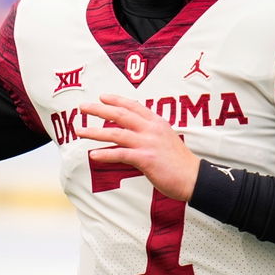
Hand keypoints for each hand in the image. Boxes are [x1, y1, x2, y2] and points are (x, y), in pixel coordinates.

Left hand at [78, 94, 200, 201]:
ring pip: (116, 132)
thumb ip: (151, 134)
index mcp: (157, 122)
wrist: (194, 178)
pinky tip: (93, 155)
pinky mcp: (145, 158)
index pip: (133, 106)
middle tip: (82, 107)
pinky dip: (105, 154)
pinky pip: (120, 154)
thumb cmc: (180, 163)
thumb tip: (134, 134)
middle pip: (120, 114)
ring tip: (79, 131)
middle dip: (98, 109)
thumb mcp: (167, 140)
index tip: (102, 96)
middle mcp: (151, 129)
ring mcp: (148, 143)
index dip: (116, 100)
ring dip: (95, 132)